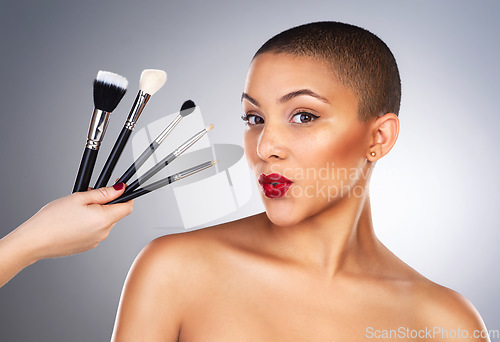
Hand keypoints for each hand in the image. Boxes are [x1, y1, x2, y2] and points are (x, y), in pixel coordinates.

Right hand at [14, 184, 132, 260]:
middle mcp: (103, 233)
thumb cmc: (52, 220)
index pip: (127, 207)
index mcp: (104, 219)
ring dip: (97, 213)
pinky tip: (74, 221)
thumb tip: (120, 189)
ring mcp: (96, 241)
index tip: (120, 187)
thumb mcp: (79, 198)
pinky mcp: (87, 246)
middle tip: (89, 196)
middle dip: (106, 203)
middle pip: (115, 214)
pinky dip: (89, 223)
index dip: (126, 195)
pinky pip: (95, 231)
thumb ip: (103, 193)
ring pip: (104, 222)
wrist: (34, 241)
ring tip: (77, 209)